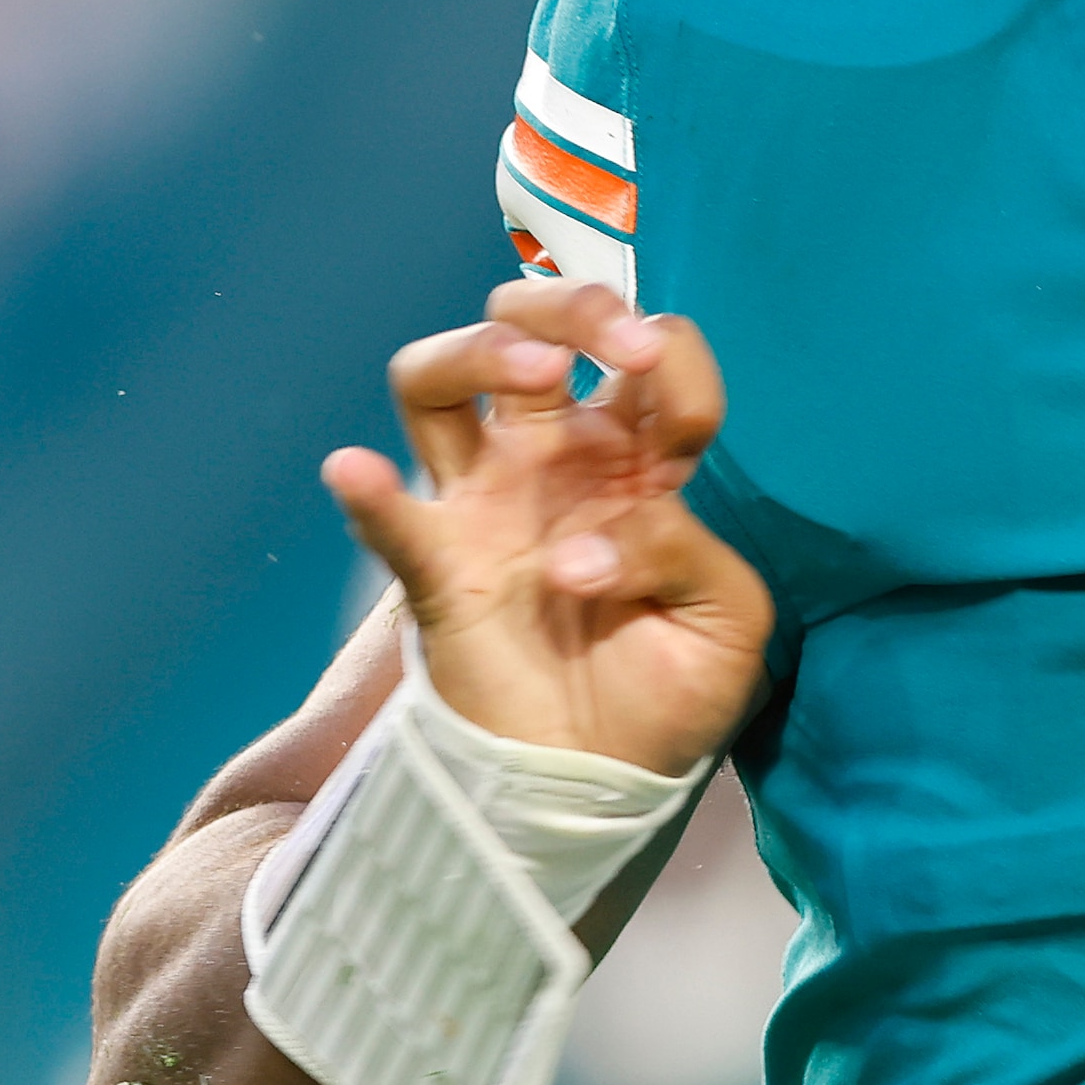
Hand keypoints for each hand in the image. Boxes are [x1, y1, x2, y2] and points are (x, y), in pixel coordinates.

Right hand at [324, 282, 770, 774]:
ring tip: (534, 375)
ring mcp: (486, 504)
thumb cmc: (670, 689)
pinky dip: (369, 493)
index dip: (677, 363)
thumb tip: (592, 540)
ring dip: (478, 352)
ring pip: (436, 381)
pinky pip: (390, 520)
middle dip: (569, 304)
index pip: (652, 357)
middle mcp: (553, 459)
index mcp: (636, 456)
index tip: (691, 425)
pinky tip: (358, 470)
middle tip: (615, 347)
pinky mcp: (439, 569)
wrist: (604, 780)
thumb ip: (686, 550)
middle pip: (526, 324)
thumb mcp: (726, 620)